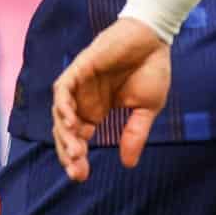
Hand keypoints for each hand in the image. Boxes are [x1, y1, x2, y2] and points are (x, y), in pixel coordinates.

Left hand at [51, 18, 171, 180]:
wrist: (154, 38)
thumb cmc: (151, 69)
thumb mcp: (146, 109)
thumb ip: (134, 134)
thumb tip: (128, 164)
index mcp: (97, 110)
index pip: (78, 138)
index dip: (76, 158)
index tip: (81, 176)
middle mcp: (84, 99)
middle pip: (64, 130)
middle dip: (67, 152)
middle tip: (77, 171)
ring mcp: (80, 83)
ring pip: (60, 112)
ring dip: (64, 133)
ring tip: (75, 153)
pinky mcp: (80, 67)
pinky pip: (62, 89)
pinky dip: (64, 106)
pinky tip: (73, 124)